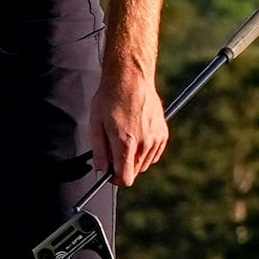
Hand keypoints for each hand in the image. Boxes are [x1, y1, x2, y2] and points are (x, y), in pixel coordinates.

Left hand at [96, 62, 168, 188]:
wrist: (131, 79)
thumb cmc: (110, 98)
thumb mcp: (96, 125)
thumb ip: (99, 152)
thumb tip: (102, 171)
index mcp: (125, 143)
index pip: (126, 179)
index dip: (115, 179)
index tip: (110, 173)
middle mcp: (144, 143)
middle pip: (135, 173)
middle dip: (124, 168)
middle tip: (114, 152)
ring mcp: (156, 138)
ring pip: (145, 164)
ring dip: (134, 160)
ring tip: (126, 140)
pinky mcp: (163, 133)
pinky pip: (154, 154)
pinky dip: (146, 152)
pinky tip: (137, 138)